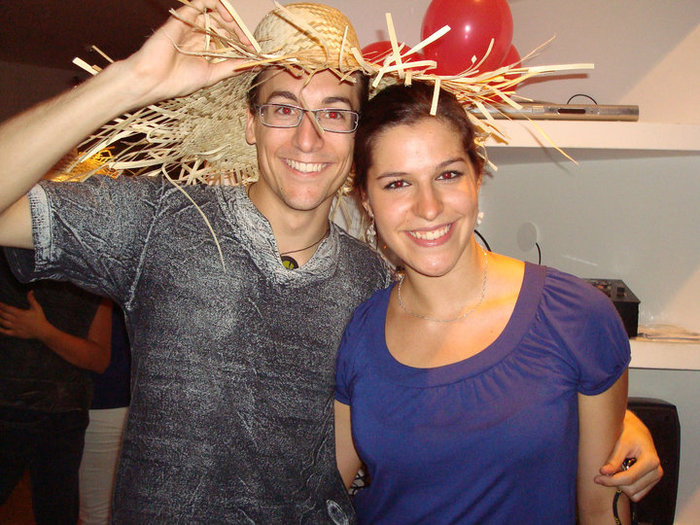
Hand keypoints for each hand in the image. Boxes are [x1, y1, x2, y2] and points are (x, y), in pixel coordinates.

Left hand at [0, 291, 50, 339]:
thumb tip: (30, 291)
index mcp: (20, 313)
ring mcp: (15, 327)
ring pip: (2, 322)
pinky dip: (0, 329)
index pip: (8, 308)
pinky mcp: (15, 333)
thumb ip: (32, 299)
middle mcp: (16, 320)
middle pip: (3, 315)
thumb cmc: (40, 318)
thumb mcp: (37, 307)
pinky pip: (5, 331)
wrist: (42, 331)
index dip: (1, 305)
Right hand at [119, 0, 254, 105]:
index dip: (242, 42)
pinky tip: (226, 17)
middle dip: (238, 32)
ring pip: (214, 13)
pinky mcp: (182, 18)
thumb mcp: (212, 74)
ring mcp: (190, 26)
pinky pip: (201, 3)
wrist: (154, 80)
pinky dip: (216, 5)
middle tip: (247, 42)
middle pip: (223, 26)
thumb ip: (231, 67)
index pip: (228, 40)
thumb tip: (252, 64)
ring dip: (229, 17)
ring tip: (236, 27)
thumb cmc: (178, 81)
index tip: (253, 51)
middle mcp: (198, 36)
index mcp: (205, 50)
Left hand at [594, 410, 662, 500]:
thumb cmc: (629, 434)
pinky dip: (627, 488)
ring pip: (634, 494)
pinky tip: (622, 474)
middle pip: (631, 489)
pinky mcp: (652, 482)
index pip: (629, 478)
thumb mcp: (620, 443)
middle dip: (616, 483)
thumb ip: (614, 459)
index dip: (611, 480)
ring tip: (616, 470)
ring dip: (621, 486)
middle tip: (604, 472)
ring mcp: (655, 478)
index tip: (597, 478)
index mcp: (651, 460)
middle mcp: (657, 471)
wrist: (638, 432)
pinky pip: (637, 494)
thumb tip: (603, 473)